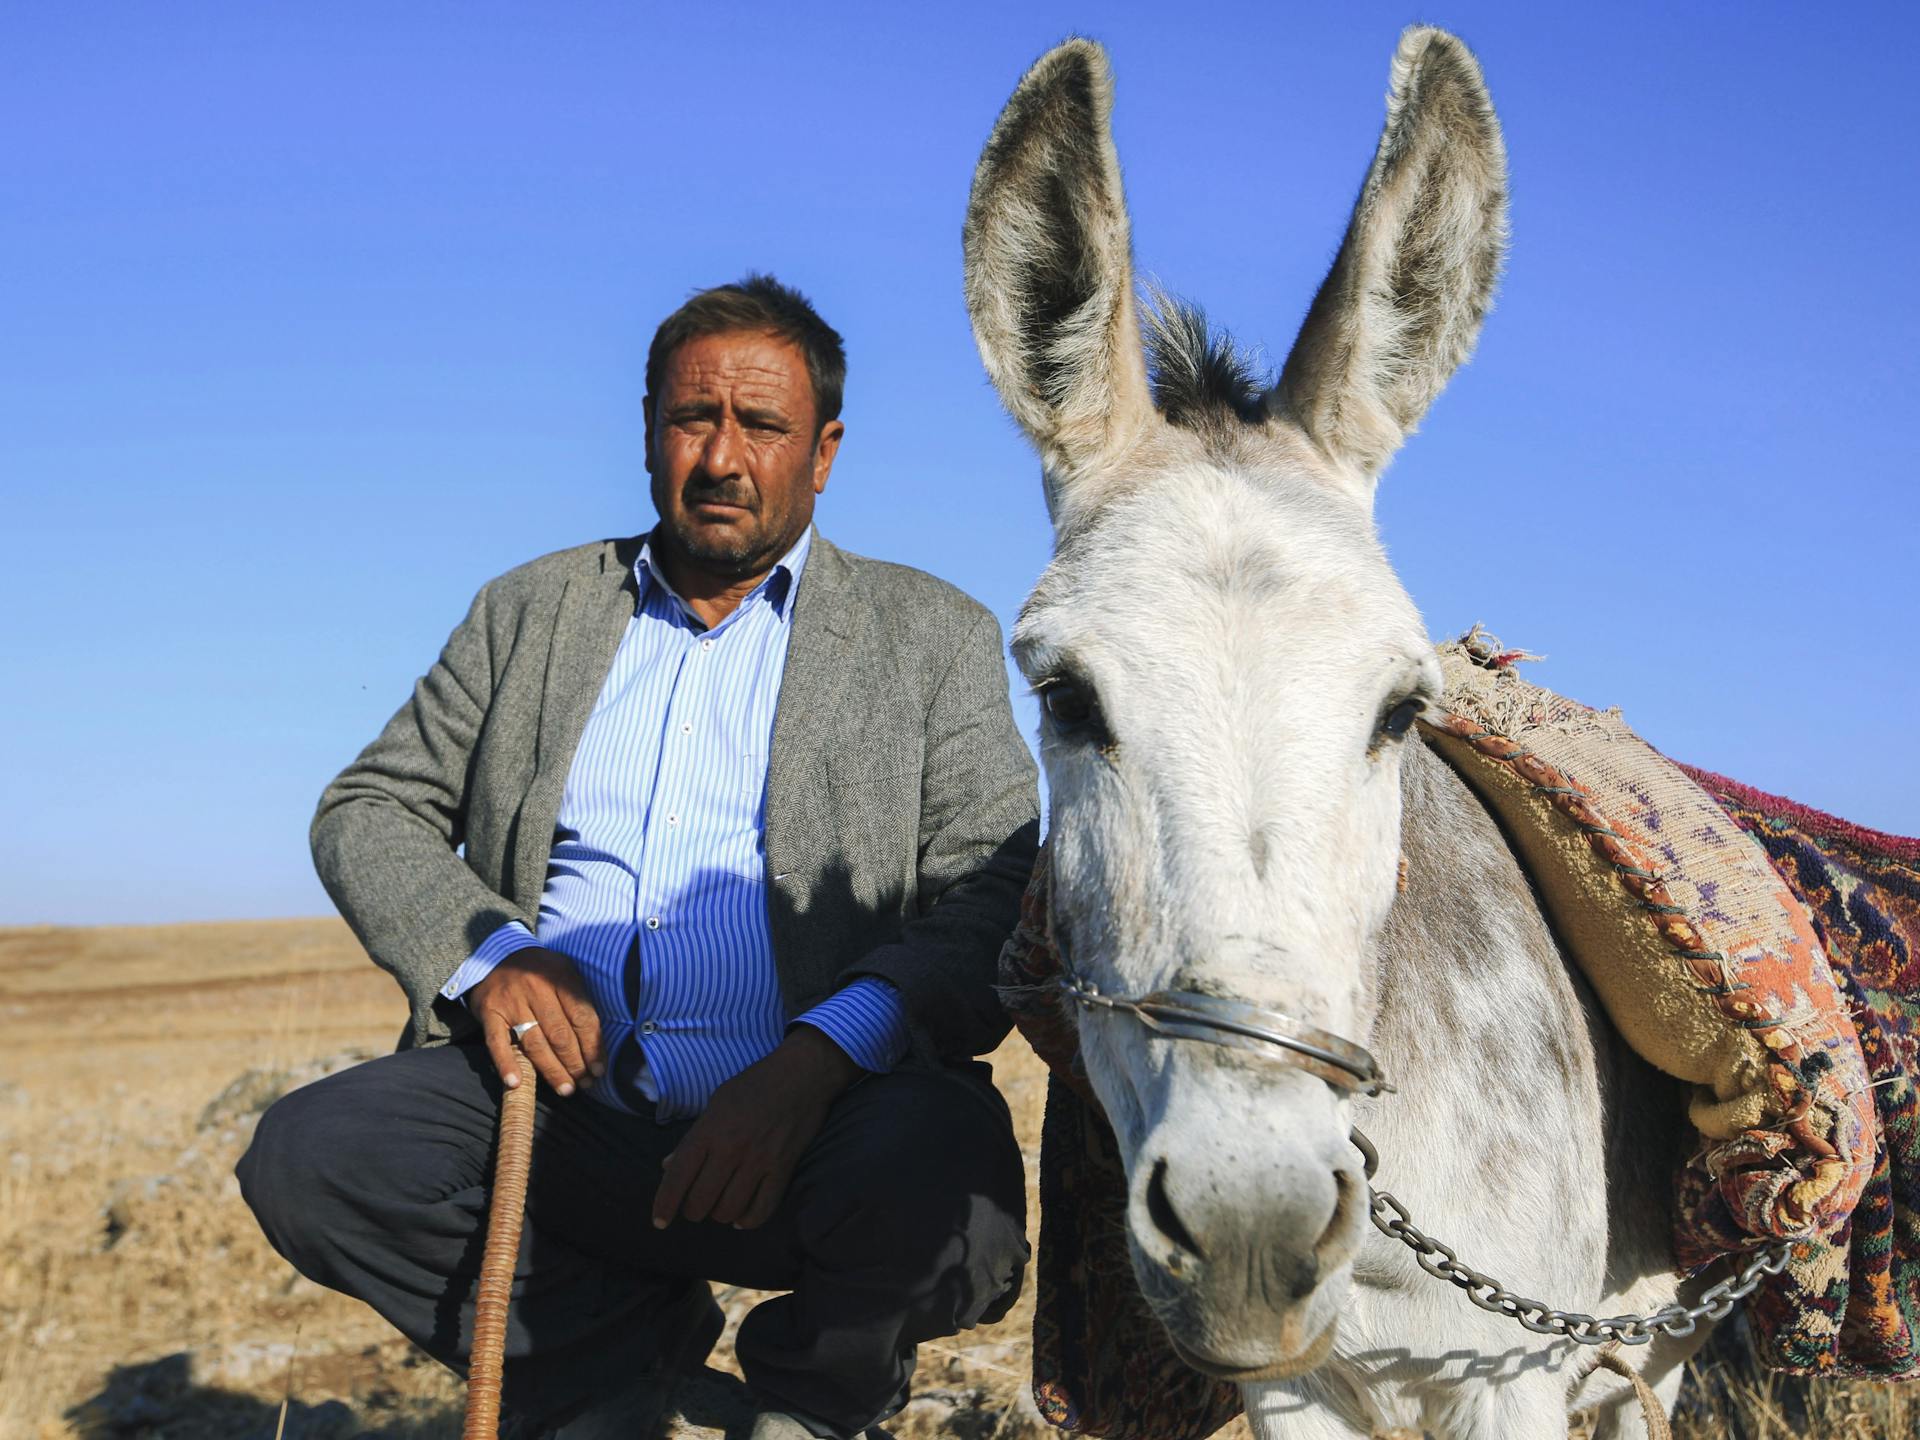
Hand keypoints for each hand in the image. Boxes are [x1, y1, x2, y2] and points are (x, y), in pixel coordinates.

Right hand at [467, 948, 605, 1096]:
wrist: (496, 955)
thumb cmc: (539, 970)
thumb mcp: (564, 972)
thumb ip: (578, 1000)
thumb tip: (597, 1042)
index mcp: (560, 977)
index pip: (582, 1018)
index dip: (593, 1047)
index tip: (600, 1069)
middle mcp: (537, 989)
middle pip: (560, 1034)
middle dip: (575, 1063)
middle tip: (585, 1084)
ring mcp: (511, 1002)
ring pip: (535, 1043)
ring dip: (551, 1070)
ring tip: (565, 1089)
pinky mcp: (490, 1012)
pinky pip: (498, 1042)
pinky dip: (506, 1063)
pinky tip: (516, 1083)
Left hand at [651, 1026, 860, 1230]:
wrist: (802, 1073)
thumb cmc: (754, 1084)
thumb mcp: (716, 1103)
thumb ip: (693, 1137)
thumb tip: (668, 1167)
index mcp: (709, 1130)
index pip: (678, 1176)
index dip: (665, 1204)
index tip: (659, 1222)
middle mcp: (731, 1148)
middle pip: (701, 1200)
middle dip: (693, 1210)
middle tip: (696, 1204)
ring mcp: (759, 1161)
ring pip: (729, 1210)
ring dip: (719, 1214)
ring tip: (719, 1205)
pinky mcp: (783, 1169)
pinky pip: (762, 1209)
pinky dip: (748, 1220)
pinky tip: (742, 1217)